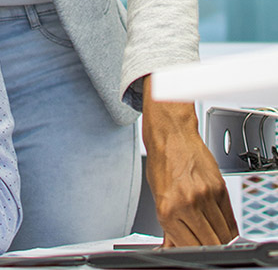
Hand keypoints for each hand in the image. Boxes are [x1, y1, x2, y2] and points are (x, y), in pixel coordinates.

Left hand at [142, 76, 237, 245]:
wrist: (171, 135)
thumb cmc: (161, 162)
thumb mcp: (158, 196)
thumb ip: (169, 226)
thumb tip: (173, 248)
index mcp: (167, 209)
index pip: (188, 247)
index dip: (192, 254)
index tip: (195, 253)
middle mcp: (186, 203)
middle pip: (208, 244)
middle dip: (208, 250)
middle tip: (205, 245)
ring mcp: (204, 196)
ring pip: (222, 234)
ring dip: (220, 240)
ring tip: (213, 236)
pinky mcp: (219, 188)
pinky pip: (230, 218)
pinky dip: (228, 226)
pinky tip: (221, 225)